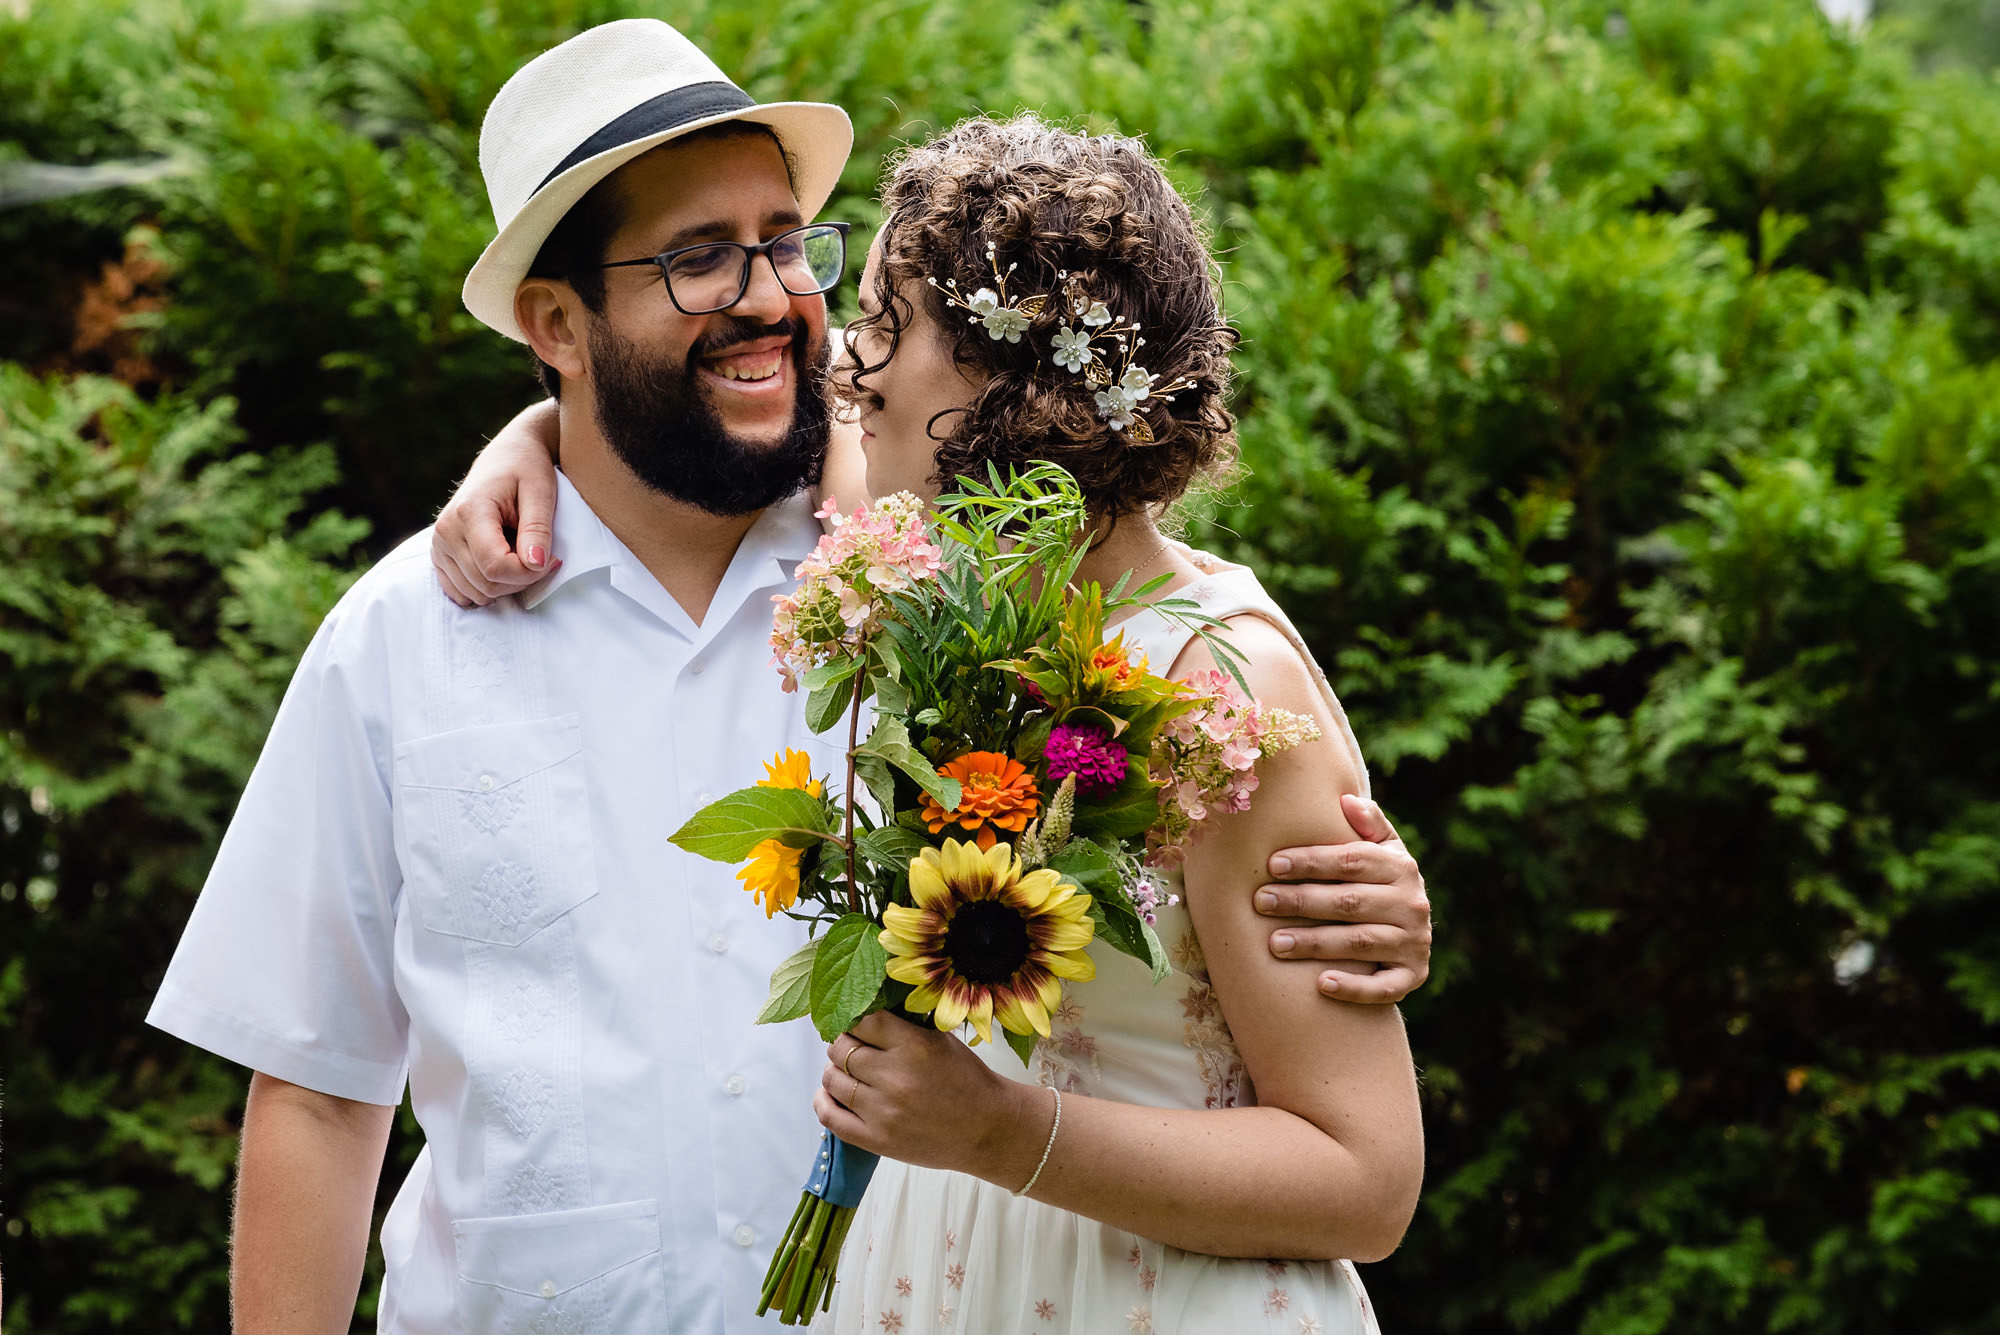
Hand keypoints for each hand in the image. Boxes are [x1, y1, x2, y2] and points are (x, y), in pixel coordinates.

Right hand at [432, 401, 560, 606]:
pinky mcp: (439, 555)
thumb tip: (536, 564)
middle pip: (485, 584)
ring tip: (521, 554)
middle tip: (542, 557)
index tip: (552, 558)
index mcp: (469, 512)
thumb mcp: (541, 492)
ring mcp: (438, 544)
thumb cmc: (527, 469)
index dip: (529, 574)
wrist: (507, 456)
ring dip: (506, 585)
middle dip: (521, 580)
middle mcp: (445, 530)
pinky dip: (486, 588)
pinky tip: (503, 566)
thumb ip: (538, 529)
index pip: (495, 567)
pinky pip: (461, 592)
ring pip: (475, 592)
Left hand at [813, 1013, 1040, 1179]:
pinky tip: (829, 1093)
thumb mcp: (940, 1040)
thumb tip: (863, 1011)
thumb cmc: (967, 1081)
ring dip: (833, 1071)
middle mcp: (894, 1077)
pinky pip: (831, 1117)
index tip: (856, 1024)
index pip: (862, 1021)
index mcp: (913, 1046)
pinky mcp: (877, 1140)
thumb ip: (903, 1027)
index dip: (854, 1020)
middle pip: (841, 1049)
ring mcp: (882, 1111)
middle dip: (841, 1044)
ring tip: (844, 1070)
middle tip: (849, 1047)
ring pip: (832, 1079)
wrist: (988, 1129)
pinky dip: (823, 1101)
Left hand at [1258, 794, 1431, 1002]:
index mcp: (1400, 867)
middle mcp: (1412, 904)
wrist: (1411, 932)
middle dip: (1302, 901)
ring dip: (1316, 943)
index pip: (1351, 861)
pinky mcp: (1412, 978)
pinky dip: (1354, 987)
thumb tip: (1346, 799)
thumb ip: (1369, 824)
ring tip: (1275, 944)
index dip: (1312, 861)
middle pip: (1350, 902)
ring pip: (1360, 943)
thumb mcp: (1383, 850)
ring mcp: (1414, 943)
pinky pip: (1383, 988)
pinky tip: (1321, 984)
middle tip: (1261, 902)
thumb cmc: (1379, 883)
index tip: (1272, 864)